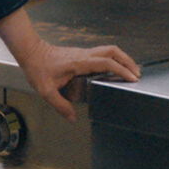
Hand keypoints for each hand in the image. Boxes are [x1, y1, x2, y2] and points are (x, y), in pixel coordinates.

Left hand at [13, 40, 140, 121]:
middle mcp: (84, 55)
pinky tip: (113, 69)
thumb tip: (73, 118)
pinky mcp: (81, 54)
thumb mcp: (46, 91)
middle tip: (137, 74)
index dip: (121, 69)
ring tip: (130, 71)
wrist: (31, 52)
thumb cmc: (38, 68)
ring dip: (122, 58)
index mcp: (79, 62)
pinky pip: (102, 53)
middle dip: (128, 61)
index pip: (106, 63)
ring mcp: (83, 53)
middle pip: (113, 51)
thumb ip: (60, 105)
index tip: (132, 78)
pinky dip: (113, 59)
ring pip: (109, 50)